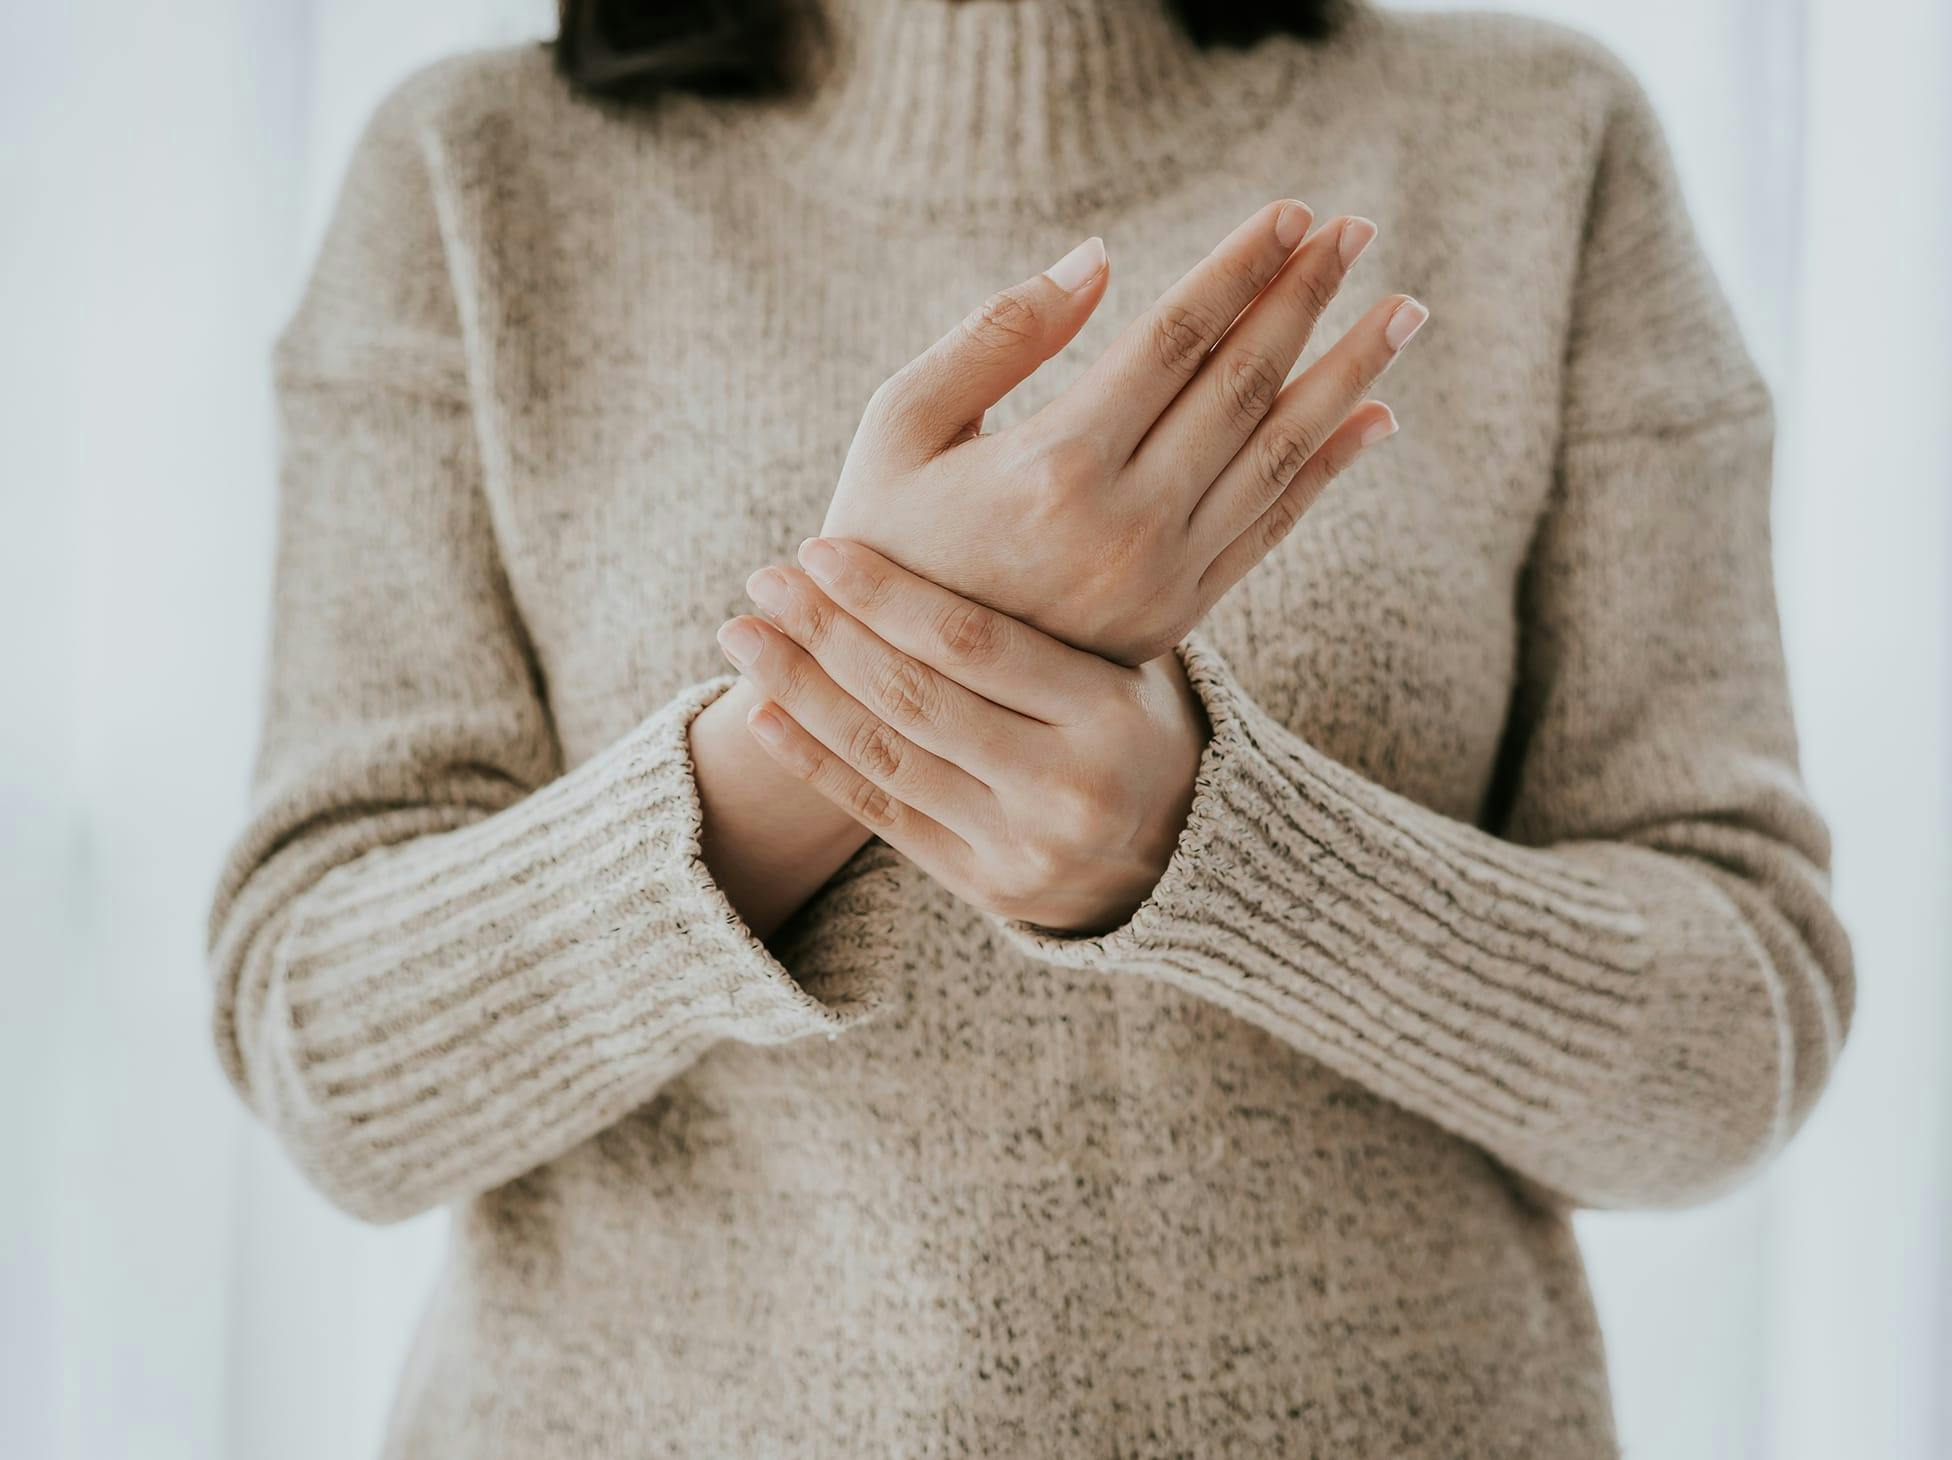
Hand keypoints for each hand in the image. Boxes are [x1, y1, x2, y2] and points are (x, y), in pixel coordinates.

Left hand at [715, 539, 1207, 934]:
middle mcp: (1068, 788)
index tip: (820, 547)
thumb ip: (1053, 601)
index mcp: (1109, 713)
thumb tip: (963, 474)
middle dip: (827, 632)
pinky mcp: (988, 888)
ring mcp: (1024, 846)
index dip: (885, 594)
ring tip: (743, 635)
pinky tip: (763, 716)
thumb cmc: (1136, 719)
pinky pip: (883, 818)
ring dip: (801, 691)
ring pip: (887, 758)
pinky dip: (814, 764)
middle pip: (917, 698)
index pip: (974, 643)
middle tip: (763, 577)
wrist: (1189, 855)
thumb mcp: (1128, 656)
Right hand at [820, 198, 1422, 664]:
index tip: (1295, 210)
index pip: (1176, 341)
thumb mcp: (900, 425)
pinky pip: (1270, 529)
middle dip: (1307, 298)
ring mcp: (1161, 579)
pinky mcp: (1175, 617)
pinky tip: (1373, 418)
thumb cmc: (877, 537)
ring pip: (1278, 456)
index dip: (1240, 269)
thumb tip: (1102, 257)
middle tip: (1361, 229)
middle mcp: (1126, 526)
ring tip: (1400, 310)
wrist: (891, 690)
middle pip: (1242, 387)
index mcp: (1055, 467)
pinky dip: (1327, 470)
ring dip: (1347, 375)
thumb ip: (997, 336)